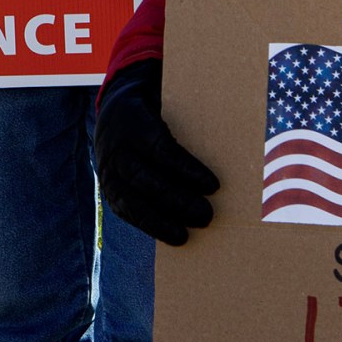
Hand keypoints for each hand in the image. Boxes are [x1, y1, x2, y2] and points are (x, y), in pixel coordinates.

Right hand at [95, 58, 218, 245]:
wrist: (112, 117)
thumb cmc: (154, 115)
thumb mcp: (167, 106)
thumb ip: (190, 120)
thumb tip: (232, 134)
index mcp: (135, 125)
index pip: (162, 150)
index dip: (187, 169)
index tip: (214, 185)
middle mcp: (118, 150)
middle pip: (147, 180)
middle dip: (178, 201)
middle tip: (207, 215)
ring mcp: (109, 173)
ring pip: (132, 201)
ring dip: (160, 221)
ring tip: (185, 235)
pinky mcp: (109, 191)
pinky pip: (127, 212)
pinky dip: (149, 226)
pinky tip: (169, 235)